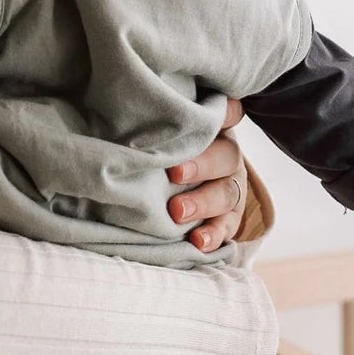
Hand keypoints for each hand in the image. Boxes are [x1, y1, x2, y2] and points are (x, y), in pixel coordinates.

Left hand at [165, 98, 247, 253]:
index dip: (222, 114)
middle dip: (200, 166)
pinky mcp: (230, 216)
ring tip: (177, 212)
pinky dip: (214, 235)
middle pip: (225, 156)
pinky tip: (198, 242)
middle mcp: (228, 154)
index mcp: (215, 127)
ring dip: (203, 203)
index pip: (227, 114)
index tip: (198, 117)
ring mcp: (232, 186)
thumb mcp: (162, 130)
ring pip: (227, 192)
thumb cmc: (161, 147)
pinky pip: (228, 226)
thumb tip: (121, 112)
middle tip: (173, 174)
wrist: (170, 181)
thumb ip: (156, 122)